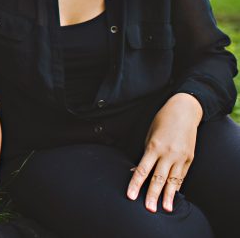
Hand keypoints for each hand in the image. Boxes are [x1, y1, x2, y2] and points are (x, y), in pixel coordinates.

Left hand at [126, 93, 201, 212]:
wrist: (184, 111)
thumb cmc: (161, 122)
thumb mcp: (149, 136)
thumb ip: (145, 155)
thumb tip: (137, 172)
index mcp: (154, 147)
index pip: (143, 170)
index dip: (136, 184)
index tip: (131, 196)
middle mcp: (168, 154)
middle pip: (158, 178)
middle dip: (152, 195)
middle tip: (149, 209)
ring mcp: (180, 157)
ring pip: (173, 180)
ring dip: (168, 196)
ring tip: (165, 208)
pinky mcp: (189, 158)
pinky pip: (182, 175)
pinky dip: (177, 186)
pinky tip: (173, 196)